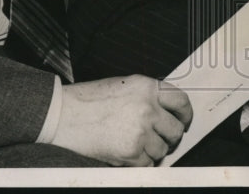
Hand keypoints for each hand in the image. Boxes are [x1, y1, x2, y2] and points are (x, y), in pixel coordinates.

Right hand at [52, 75, 192, 165]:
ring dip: (152, 150)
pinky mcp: (130, 152)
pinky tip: (125, 152)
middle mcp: (148, 108)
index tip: (184, 121)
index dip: (186, 114)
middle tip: (159, 138)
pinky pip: (147, 163)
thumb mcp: (124, 86)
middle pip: (175, 130)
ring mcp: (140, 131)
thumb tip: (167, 111)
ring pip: (162, 149)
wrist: (62, 115)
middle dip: (169, 137)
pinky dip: (139, 162)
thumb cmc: (88, 100)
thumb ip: (148, 96)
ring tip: (133, 142)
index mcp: (147, 87)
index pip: (181, 101)